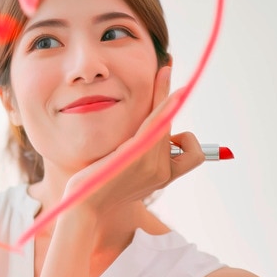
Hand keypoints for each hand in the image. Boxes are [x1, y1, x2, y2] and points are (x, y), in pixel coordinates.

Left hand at [62, 66, 205, 212]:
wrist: (85, 208)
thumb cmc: (100, 190)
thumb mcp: (127, 173)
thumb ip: (140, 156)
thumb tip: (150, 136)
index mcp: (164, 177)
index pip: (192, 153)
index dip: (188, 137)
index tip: (175, 122)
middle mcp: (163, 173)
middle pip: (176, 129)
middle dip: (171, 101)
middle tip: (165, 70)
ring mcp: (151, 165)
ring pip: (166, 121)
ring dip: (166, 93)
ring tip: (165, 68)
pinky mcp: (136, 155)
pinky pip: (156, 123)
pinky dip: (163, 102)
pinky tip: (164, 82)